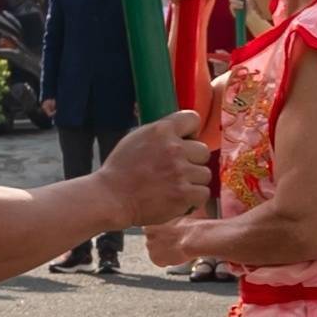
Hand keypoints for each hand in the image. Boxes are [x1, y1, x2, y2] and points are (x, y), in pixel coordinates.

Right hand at [86, 113, 208, 233]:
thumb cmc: (120, 170)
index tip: (186, 141)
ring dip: (193, 180)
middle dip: (193, 160)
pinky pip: (203, 193)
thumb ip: (160, 133)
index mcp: (161, 130)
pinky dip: (193, 198)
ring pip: (205, 173)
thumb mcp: (136, 138)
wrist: (111, 198)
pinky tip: (179, 198)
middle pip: (203, 150)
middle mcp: (174, 148)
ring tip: (176, 186)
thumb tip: (180, 132)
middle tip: (178, 169)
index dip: (191, 132)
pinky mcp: (184, 194)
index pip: (193, 119)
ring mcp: (180, 172)